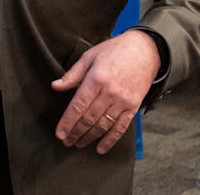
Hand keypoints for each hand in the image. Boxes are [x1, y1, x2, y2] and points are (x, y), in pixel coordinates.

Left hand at [50, 29, 156, 154]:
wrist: (144, 50)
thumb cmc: (114, 51)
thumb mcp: (90, 57)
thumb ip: (72, 74)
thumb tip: (55, 86)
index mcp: (96, 79)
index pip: (78, 106)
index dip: (67, 122)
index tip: (59, 133)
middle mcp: (110, 92)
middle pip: (89, 119)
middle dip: (75, 133)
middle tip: (66, 141)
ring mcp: (123, 101)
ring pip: (103, 125)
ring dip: (89, 137)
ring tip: (78, 144)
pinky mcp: (133, 106)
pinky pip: (121, 127)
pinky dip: (110, 140)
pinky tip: (100, 148)